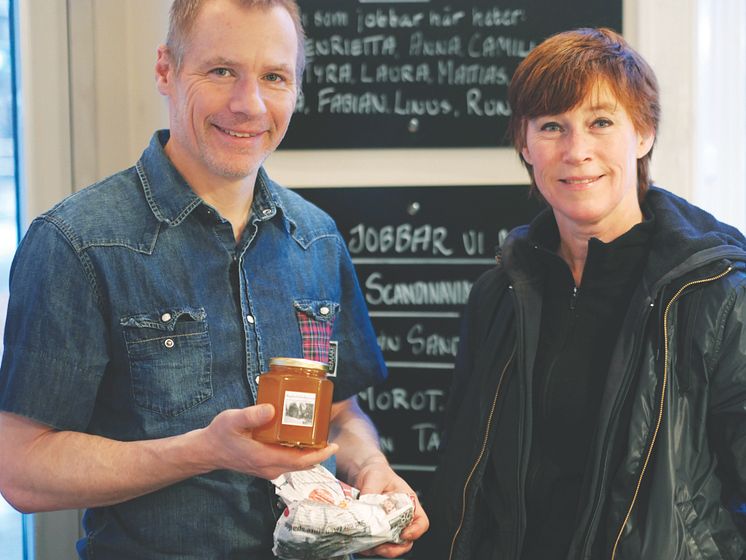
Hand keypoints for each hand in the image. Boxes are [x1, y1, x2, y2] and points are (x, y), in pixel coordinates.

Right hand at [197, 404, 337, 479]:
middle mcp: (269, 467)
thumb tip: (270, 410)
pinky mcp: (266, 464)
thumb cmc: (220, 435)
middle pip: (302, 464)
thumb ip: (251, 416)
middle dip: (319, 453)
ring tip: (320, 435)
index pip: (300, 461)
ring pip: (296, 463)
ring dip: (310, 453)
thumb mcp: (232, 420)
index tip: (332, 446)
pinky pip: (288, 460)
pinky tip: (301, 437)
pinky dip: (298, 451)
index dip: (319, 455)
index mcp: (264, 458)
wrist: (208, 450)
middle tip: (331, 436)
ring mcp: (268, 468)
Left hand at [353, 460, 429, 557]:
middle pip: (406, 541)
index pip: (421, 522)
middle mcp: (401, 518)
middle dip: (394, 548)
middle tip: (380, 545)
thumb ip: (371, 491)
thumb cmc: (377, 473)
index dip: (415, 531)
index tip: (403, 534)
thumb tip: (364, 507)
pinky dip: (368, 547)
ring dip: (379, 549)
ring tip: (367, 544)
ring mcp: (389, 526)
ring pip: (391, 546)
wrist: (363, 474)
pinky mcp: (376, 531)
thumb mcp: (375, 476)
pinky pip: (375, 545)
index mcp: (408, 503)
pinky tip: (360, 541)